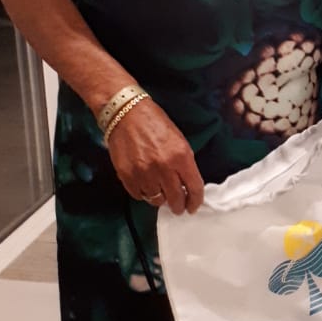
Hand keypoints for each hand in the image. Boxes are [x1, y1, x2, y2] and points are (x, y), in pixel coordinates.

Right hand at [106, 99, 204, 213]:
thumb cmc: (154, 123)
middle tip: (178, 207)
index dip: (195, 201)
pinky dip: (143, 193)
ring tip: (160, 192)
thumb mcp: (179, 140)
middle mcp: (164, 168)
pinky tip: (145, 185)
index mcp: (181, 156)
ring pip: (156, 200)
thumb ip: (184, 164)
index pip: (194, 188)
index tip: (193, 206)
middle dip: (179, 206)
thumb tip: (187, 185)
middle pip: (176, 199)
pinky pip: (139, 195)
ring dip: (160, 198)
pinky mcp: (127, 176)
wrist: (125, 113)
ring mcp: (144, 173)